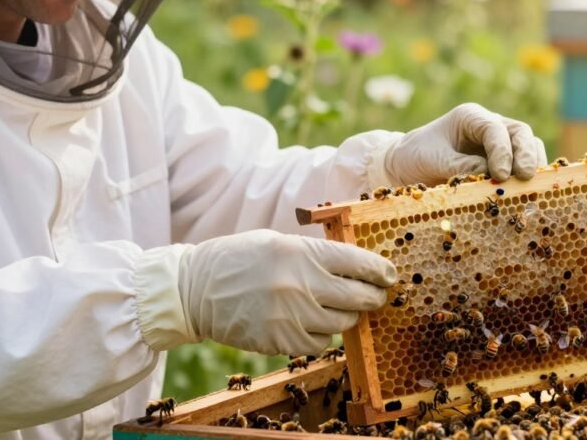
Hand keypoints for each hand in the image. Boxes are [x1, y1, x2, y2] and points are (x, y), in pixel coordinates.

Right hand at [176, 229, 396, 355]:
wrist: (196, 289)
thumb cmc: (239, 259)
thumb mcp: (279, 242)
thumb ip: (316, 253)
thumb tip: (356, 266)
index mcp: (301, 252)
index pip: (358, 262)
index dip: (381, 271)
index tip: (390, 276)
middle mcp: (300, 284)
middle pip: (359, 296)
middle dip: (375, 297)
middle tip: (377, 296)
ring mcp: (291, 315)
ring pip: (343, 323)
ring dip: (348, 317)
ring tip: (340, 308)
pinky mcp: (281, 341)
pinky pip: (319, 343)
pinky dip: (322, 336)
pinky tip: (311, 323)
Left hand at [379, 103, 546, 185]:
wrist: (407, 166)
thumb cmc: (417, 157)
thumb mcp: (433, 160)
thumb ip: (461, 166)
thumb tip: (491, 176)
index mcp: (470, 117)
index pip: (494, 128)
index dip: (502, 151)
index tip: (499, 175)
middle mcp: (489, 126)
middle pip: (520, 133)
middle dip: (525, 155)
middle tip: (524, 178)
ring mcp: (499, 143)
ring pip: (528, 147)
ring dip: (532, 167)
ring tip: (530, 188)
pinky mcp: (503, 162)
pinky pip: (523, 165)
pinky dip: (527, 178)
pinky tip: (527, 194)